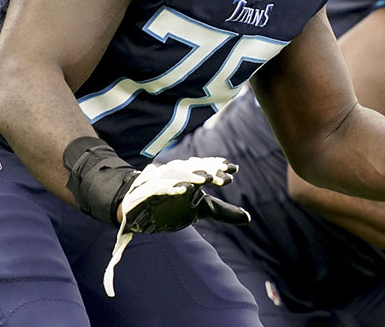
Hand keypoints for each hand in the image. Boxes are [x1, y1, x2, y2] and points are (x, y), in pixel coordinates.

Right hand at [118, 157, 249, 232]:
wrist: (136, 214)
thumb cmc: (171, 208)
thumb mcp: (200, 210)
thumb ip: (221, 211)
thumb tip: (248, 217)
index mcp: (187, 175)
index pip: (204, 167)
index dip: (218, 166)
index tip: (235, 169)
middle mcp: (173, 174)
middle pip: (192, 168)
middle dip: (208, 169)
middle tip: (224, 177)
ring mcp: (158, 182)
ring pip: (176, 174)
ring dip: (192, 175)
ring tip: (207, 179)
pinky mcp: (145, 194)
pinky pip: (158, 188)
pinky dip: (171, 188)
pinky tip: (183, 191)